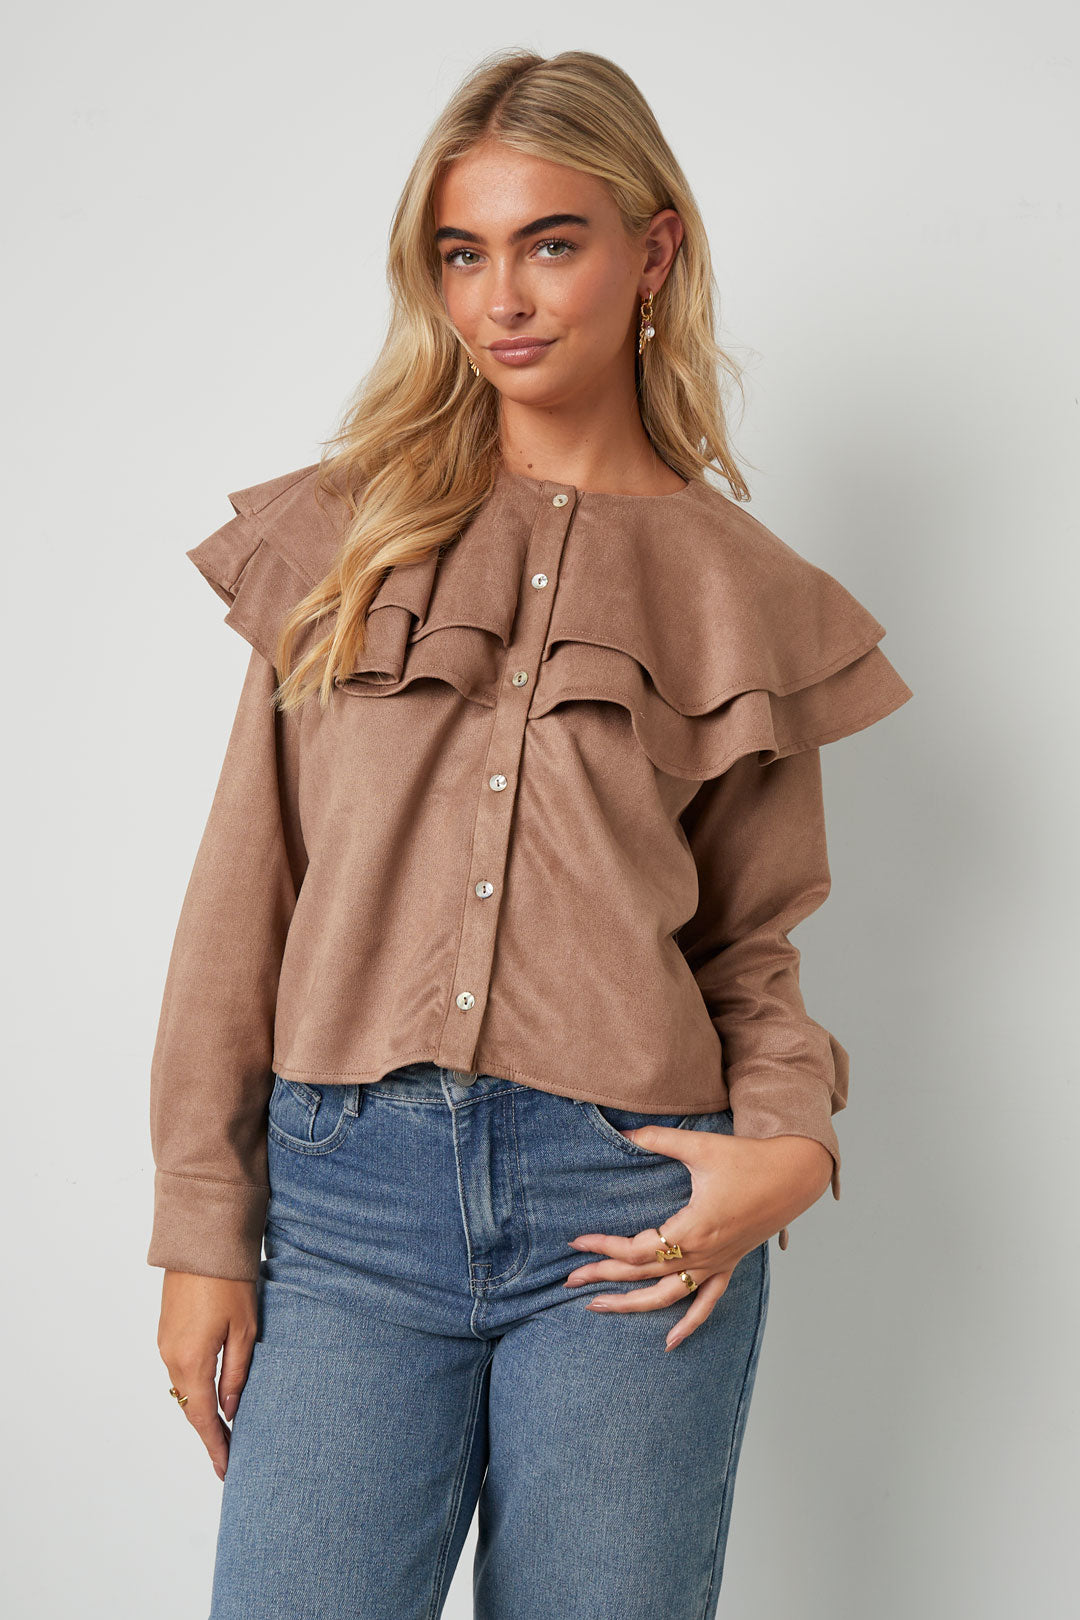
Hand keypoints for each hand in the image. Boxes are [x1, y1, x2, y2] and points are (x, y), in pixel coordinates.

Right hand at [156, 1271, 257, 1479]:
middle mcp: (171, 1357)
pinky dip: (195, 1386)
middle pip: (190, 1407)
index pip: (202, 1418)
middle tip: (230, 1456)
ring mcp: (165, 1342)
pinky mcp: (167, 1329)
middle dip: (209, 1432)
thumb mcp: (244, 1329)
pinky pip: (180, 1369)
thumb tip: (232, 1410)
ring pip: (184, 1388)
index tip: (227, 1469)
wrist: (201, 1239)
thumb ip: (237, 1374)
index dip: (216, 1445)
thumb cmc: (230, 1279)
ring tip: (226, 1428)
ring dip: (202, 1408)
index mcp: (191, 1361)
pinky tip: (211, 1392)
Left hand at [564, 1128, 833, 1350]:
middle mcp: (702, 1254)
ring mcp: (717, 1264)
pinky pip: (707, 1303)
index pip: (635, 1249)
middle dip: (602, 1278)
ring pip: (668, 1297)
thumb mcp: (699, 1146)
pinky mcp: (730, 1265)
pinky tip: (670, 1343)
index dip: (602, 1248)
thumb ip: (658, 1139)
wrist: (794, 1174)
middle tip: (569, 1280)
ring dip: (631, 1306)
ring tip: (597, 1308)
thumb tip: (622, 1131)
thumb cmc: (748, 1159)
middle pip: (642, 1274)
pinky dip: (689, 1325)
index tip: (575, 1243)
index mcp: (691, 1228)